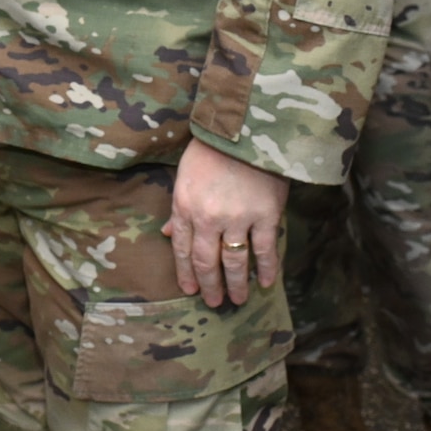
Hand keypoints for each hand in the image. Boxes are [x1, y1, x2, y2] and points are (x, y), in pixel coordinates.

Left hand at [162, 139, 286, 307]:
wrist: (245, 128)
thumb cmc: (211, 149)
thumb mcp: (185, 175)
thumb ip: (177, 207)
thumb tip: (165, 233)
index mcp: (184, 206)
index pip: (182, 249)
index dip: (186, 273)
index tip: (189, 290)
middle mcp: (207, 218)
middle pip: (206, 262)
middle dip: (209, 286)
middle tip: (213, 302)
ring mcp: (237, 218)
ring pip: (234, 262)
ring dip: (236, 284)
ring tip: (238, 300)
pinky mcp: (265, 215)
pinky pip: (264, 250)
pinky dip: (265, 269)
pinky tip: (265, 283)